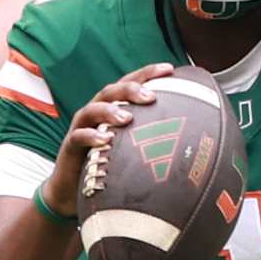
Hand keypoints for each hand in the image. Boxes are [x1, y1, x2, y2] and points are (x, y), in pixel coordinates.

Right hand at [40, 65, 174, 218]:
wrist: (72, 190)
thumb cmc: (108, 164)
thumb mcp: (132, 147)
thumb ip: (152, 137)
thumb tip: (191, 138)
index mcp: (113, 108)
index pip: (130, 83)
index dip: (147, 73)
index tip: (170, 69)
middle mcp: (96, 112)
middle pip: (111, 91)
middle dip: (130, 89)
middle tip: (151, 96)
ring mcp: (81, 128)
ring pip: (92, 110)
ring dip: (109, 111)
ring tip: (127, 117)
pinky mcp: (70, 147)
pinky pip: (78, 137)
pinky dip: (90, 136)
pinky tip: (104, 140)